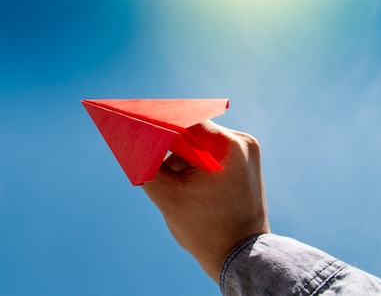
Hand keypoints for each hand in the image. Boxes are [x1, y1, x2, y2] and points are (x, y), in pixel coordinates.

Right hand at [142, 120, 269, 282]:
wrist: (241, 259)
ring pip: (201, 143)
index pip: (184, 122)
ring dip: (182, 158)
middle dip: (169, 146)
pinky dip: (195, 164)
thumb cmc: (205, 231)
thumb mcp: (167, 196)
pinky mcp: (246, 164)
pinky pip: (213, 154)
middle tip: (149, 156)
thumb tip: (133, 142)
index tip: (136, 128)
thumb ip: (147, 165)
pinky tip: (186, 185)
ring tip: (173, 183)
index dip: (158, 124)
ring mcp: (247, 153)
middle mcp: (242, 142)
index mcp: (227, 146)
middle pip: (193, 132)